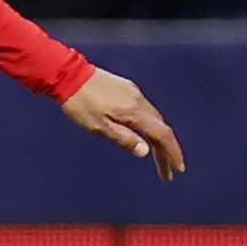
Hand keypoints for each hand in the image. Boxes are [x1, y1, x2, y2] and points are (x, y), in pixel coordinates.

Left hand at [62, 67, 185, 182]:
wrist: (68, 74)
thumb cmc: (80, 103)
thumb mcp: (99, 127)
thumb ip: (124, 139)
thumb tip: (145, 152)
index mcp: (134, 112)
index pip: (162, 135)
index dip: (173, 153)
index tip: (177, 169)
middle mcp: (138, 101)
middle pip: (161, 128)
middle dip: (166, 151)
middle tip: (166, 171)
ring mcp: (133, 92)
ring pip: (154, 118)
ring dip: (158, 138)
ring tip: (158, 156)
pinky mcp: (127, 88)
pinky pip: (145, 109)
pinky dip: (150, 124)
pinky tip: (145, 132)